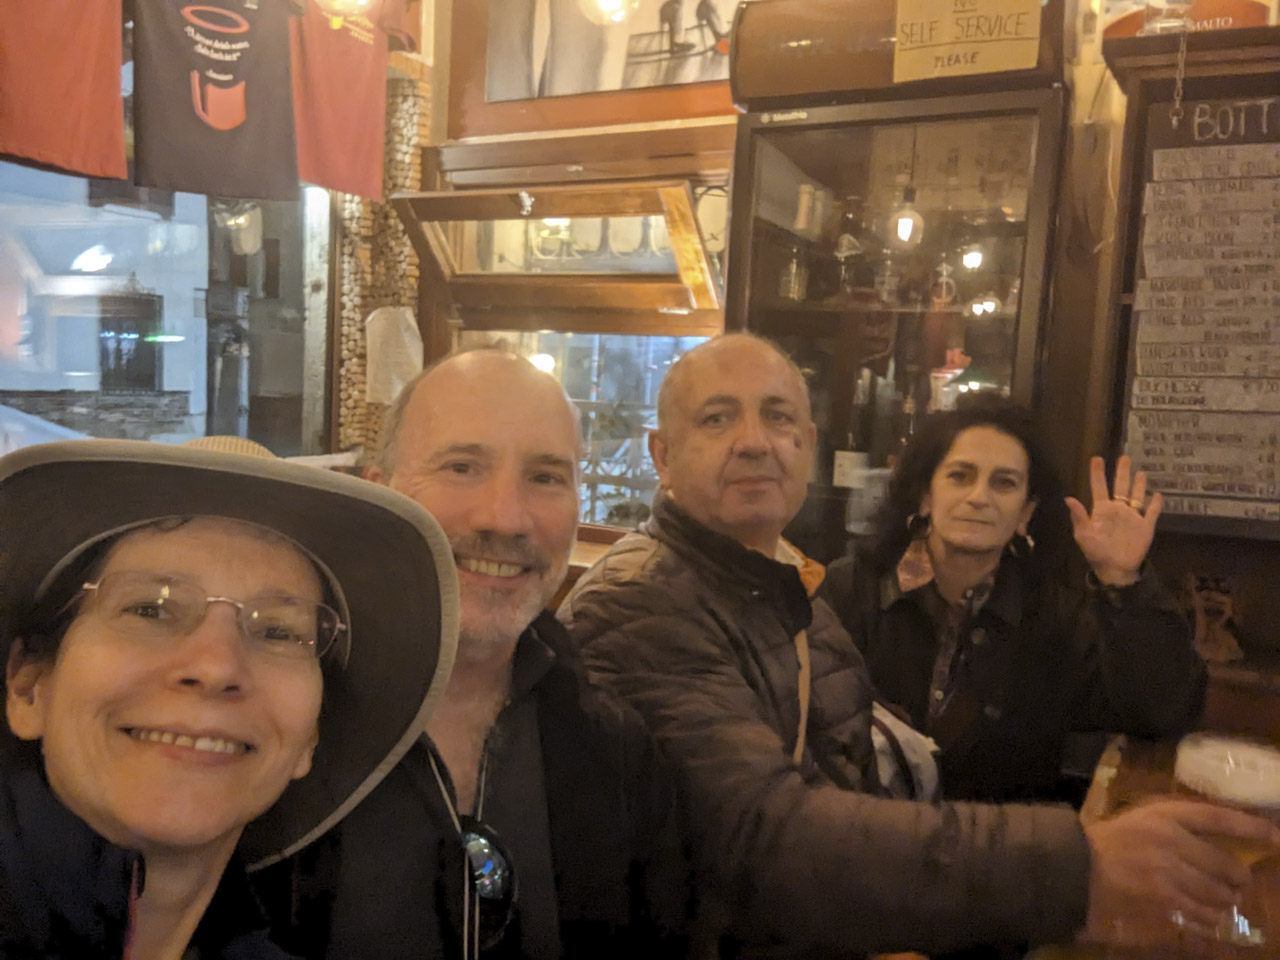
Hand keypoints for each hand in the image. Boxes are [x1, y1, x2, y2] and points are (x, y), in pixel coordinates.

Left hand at [1065, 456, 1161, 586]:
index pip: (1099, 487)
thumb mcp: (1084, 535)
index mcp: (1101, 510)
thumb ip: (1079, 516)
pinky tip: (1158, 494)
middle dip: (1122, 472)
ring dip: (1138, 484)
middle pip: (1120, 486)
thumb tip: (1068, 499)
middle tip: (1124, 457)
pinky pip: (1152, 512)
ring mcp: (1132, 517)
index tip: (1096, 458)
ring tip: (1140, 471)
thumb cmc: (1096, 552)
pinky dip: (1155, 504)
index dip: (1097, 473)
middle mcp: (1117, 510)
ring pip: (1136, 495)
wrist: (1115, 569)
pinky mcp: (1145, 526)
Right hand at [1081, 798, 1279, 942]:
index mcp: (1165, 815)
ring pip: (1217, 892)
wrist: (1078, 867)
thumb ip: (1177, 825)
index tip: (1275, 835)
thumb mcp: (1144, 819)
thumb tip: (1217, 838)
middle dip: (1237, 876)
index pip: (1218, 818)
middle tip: (1240, 880)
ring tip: (1227, 899)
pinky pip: (1200, 912)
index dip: (1251, 826)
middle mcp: (1172, 842)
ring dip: (1226, 898)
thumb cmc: (1111, 840)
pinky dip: (1211, 916)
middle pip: (1225, 863)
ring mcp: (1169, 874)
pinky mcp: (1163, 900)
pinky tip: (1211, 916)